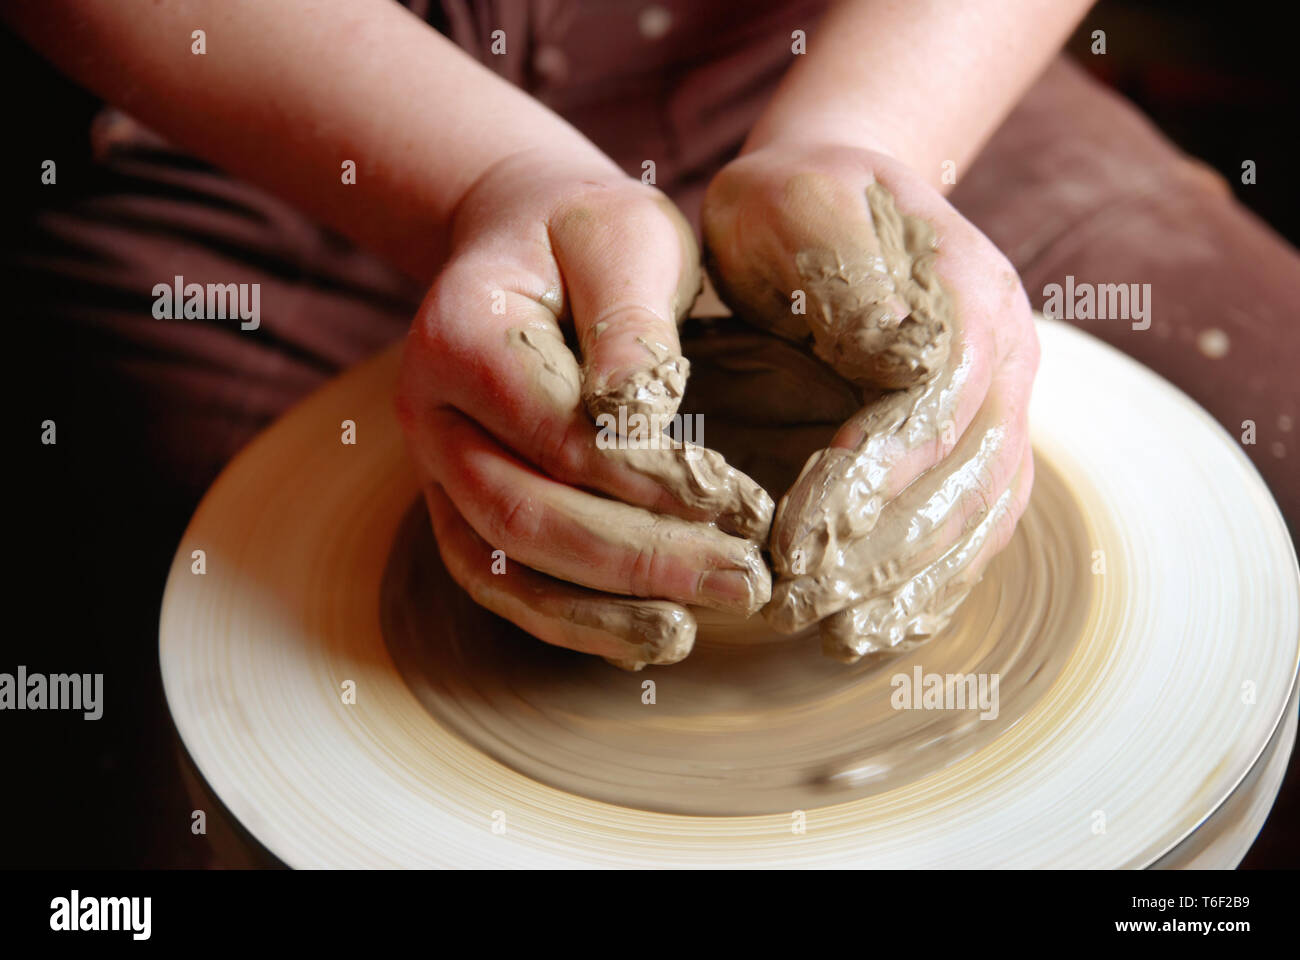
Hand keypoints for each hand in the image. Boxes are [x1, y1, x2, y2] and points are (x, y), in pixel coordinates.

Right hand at [397, 149, 772, 669]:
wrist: (526, 243)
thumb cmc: (586, 234)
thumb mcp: (623, 237)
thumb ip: (630, 322)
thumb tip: (639, 415)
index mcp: (461, 334)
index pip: (558, 434)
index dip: (650, 481)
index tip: (743, 504)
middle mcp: (428, 411)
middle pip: (523, 513)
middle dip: (640, 559)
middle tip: (744, 581)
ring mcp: (434, 466)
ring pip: (501, 565)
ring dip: (600, 610)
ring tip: (690, 633)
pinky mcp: (459, 503)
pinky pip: (499, 580)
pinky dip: (568, 620)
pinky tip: (644, 634)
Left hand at [702, 143, 1038, 661]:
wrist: (831, 193)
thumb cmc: (793, 201)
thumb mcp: (800, 204)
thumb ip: (848, 273)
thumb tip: (904, 353)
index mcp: (966, 297)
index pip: (931, 410)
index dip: (870, 482)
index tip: (795, 541)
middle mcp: (1004, 357)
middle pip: (963, 479)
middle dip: (880, 554)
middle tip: (797, 605)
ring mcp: (1002, 405)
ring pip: (977, 517)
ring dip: (910, 587)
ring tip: (838, 638)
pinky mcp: (979, 443)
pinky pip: (974, 527)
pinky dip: (932, 585)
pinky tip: (880, 628)